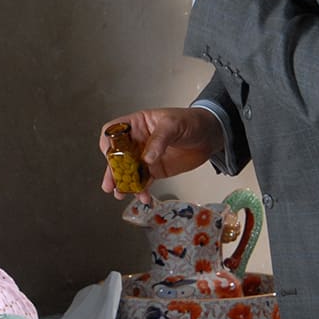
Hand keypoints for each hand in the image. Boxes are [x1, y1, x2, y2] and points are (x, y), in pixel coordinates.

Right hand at [99, 107, 224, 202]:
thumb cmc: (190, 121)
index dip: (109, 143)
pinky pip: (144, 182)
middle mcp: (137, 141)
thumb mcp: (173, 124)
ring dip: (123, 184)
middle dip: (112, 171)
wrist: (209, 135)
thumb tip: (146, 158)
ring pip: (128, 172)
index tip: (110, 155)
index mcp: (137, 124)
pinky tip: (143, 197)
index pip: (114, 131)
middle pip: (117, 156)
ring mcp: (145, 157)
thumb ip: (159, 140)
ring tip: (121, 193)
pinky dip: (141, 191)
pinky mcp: (155, 170)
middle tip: (111, 183)